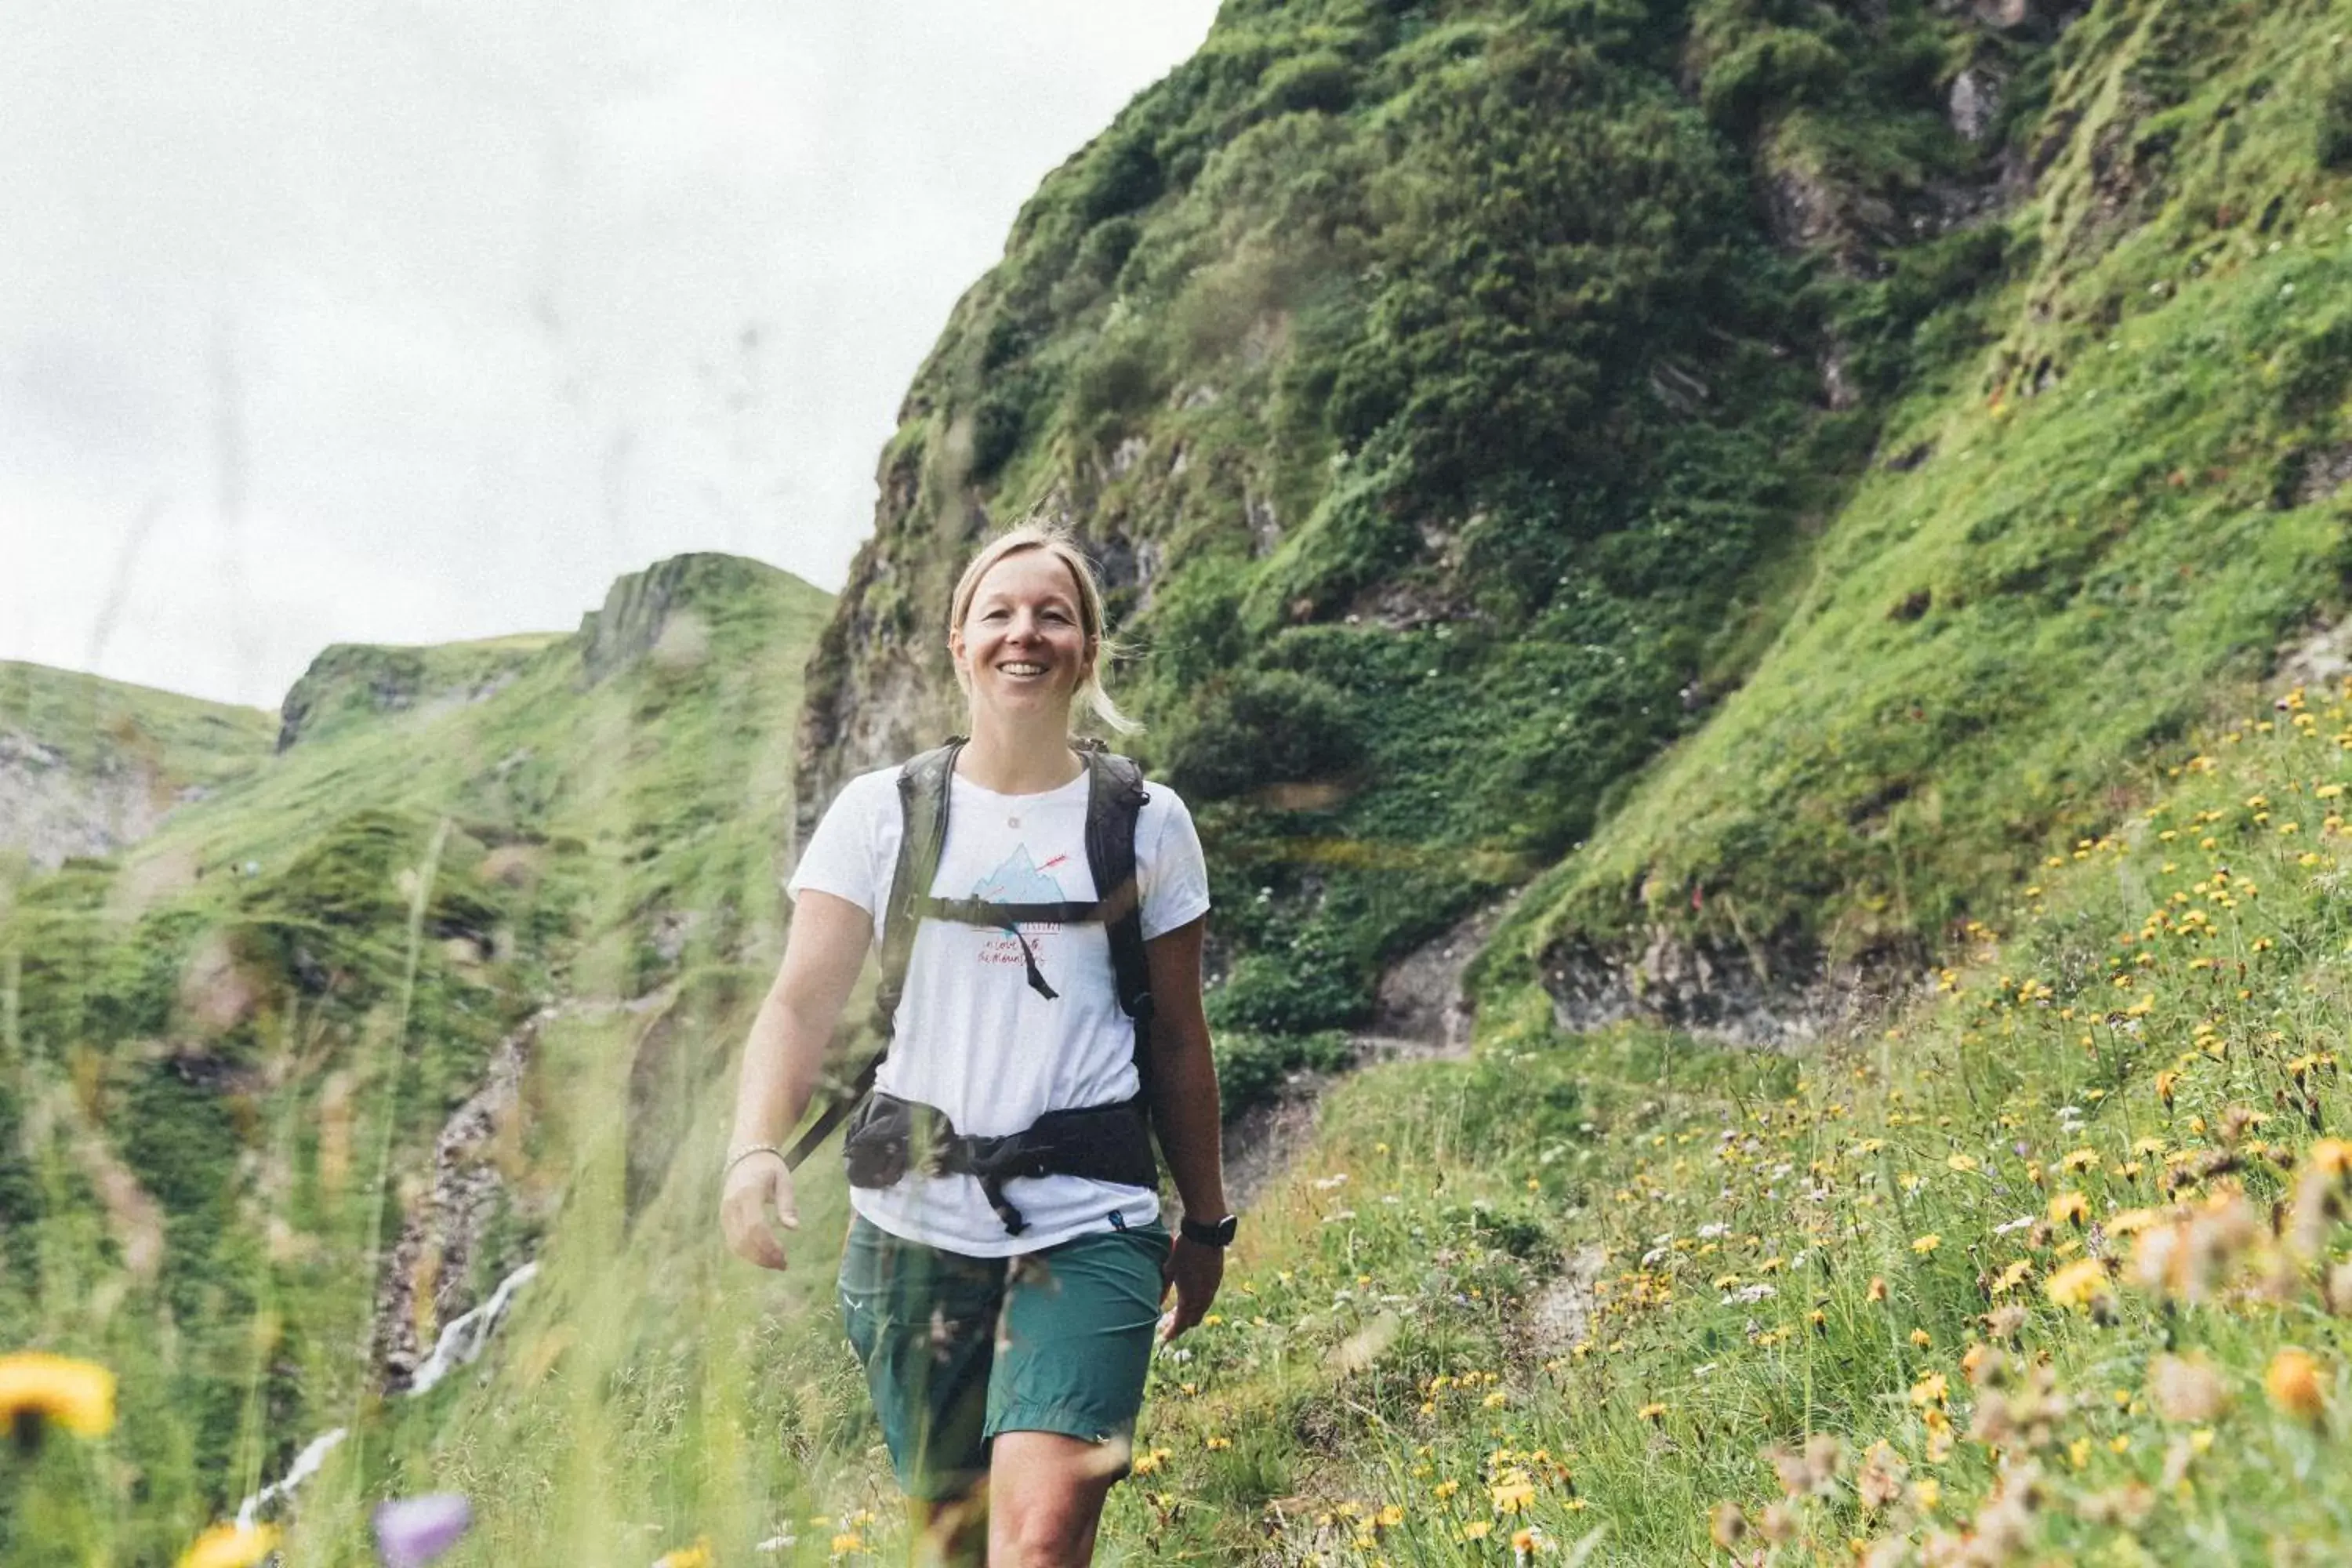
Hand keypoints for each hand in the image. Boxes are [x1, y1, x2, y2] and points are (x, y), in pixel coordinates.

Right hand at [720, 1151, 797, 1269]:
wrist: (745, 1156)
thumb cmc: (768, 1168)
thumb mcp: (783, 1180)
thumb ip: (787, 1203)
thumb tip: (794, 1228)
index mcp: (748, 1193)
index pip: (756, 1226)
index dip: (769, 1245)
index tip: (785, 1256)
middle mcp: (732, 1205)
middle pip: (745, 1238)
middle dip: (764, 1256)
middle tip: (782, 1265)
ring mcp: (725, 1213)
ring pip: (736, 1244)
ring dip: (755, 1258)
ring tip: (775, 1263)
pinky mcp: (723, 1218)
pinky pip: (732, 1241)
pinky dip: (746, 1253)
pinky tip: (762, 1257)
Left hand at [1158, 1234, 1223, 1342]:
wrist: (1206, 1233)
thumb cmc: (1183, 1250)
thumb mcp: (1168, 1270)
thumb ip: (1162, 1289)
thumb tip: (1155, 1304)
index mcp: (1190, 1298)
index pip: (1181, 1324)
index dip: (1172, 1333)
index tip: (1164, 1338)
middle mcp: (1203, 1298)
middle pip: (1193, 1320)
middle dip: (1181, 1325)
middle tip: (1169, 1325)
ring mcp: (1212, 1289)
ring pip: (1202, 1310)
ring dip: (1191, 1314)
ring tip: (1178, 1312)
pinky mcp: (1216, 1280)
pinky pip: (1207, 1299)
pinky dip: (1198, 1304)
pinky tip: (1190, 1297)